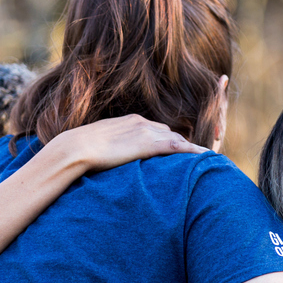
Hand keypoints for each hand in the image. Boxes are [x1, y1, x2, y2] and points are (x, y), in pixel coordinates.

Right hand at [46, 114, 206, 173]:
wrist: (76, 148)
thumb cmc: (81, 150)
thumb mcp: (101, 144)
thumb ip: (114, 146)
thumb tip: (113, 157)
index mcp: (132, 121)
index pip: (158, 130)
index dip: (170, 141)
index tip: (179, 150)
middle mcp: (143, 123)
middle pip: (171, 134)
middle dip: (184, 145)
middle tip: (198, 158)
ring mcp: (147, 131)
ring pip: (177, 140)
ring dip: (191, 150)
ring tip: (206, 161)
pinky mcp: (148, 143)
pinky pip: (177, 147)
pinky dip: (193, 152)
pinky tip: (205, 158)